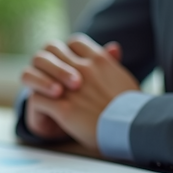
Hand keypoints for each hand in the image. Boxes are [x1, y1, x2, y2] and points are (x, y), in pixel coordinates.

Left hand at [21, 34, 136, 150]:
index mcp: (100, 60)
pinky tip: (45, 109)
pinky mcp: (64, 108)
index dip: (68, 51)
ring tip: (44, 92)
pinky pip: (37, 98)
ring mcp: (72, 88)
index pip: (74, 42)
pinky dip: (38, 102)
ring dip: (39, 80)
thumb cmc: (133, 107)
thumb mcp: (125, 77)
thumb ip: (112, 62)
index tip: (68, 63)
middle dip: (48, 62)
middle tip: (49, 76)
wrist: (134, 130)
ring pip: (39, 71)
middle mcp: (84, 69)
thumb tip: (113, 47)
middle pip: (52, 51)